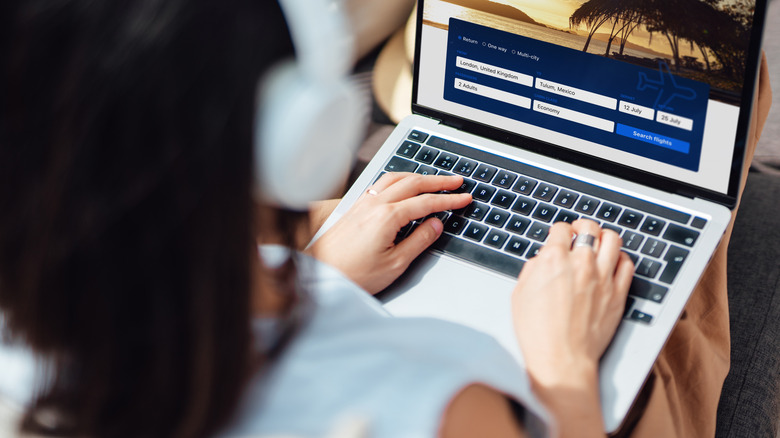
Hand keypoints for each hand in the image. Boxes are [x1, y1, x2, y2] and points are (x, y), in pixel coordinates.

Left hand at [310, 173, 471, 293]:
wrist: (321, 274)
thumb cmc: (354, 274)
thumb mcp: (395, 264)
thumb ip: (419, 241)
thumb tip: (435, 225)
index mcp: (387, 217)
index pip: (426, 202)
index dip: (449, 200)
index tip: (464, 198)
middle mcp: (374, 204)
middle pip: (413, 183)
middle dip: (438, 181)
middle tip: (457, 181)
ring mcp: (362, 203)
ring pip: (395, 178)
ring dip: (418, 176)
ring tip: (434, 179)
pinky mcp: (354, 207)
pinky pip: (380, 183)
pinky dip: (398, 179)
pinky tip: (401, 185)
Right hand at [512, 220, 633, 387]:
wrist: (561, 359)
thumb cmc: (538, 332)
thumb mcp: (520, 294)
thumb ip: (532, 269)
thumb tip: (542, 260)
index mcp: (554, 260)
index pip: (561, 229)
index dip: (558, 231)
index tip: (559, 236)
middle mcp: (581, 264)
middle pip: (590, 228)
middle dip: (583, 226)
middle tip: (579, 232)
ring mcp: (603, 278)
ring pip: (613, 240)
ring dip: (604, 236)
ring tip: (598, 242)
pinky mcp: (618, 294)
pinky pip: (627, 264)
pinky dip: (620, 258)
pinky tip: (612, 263)